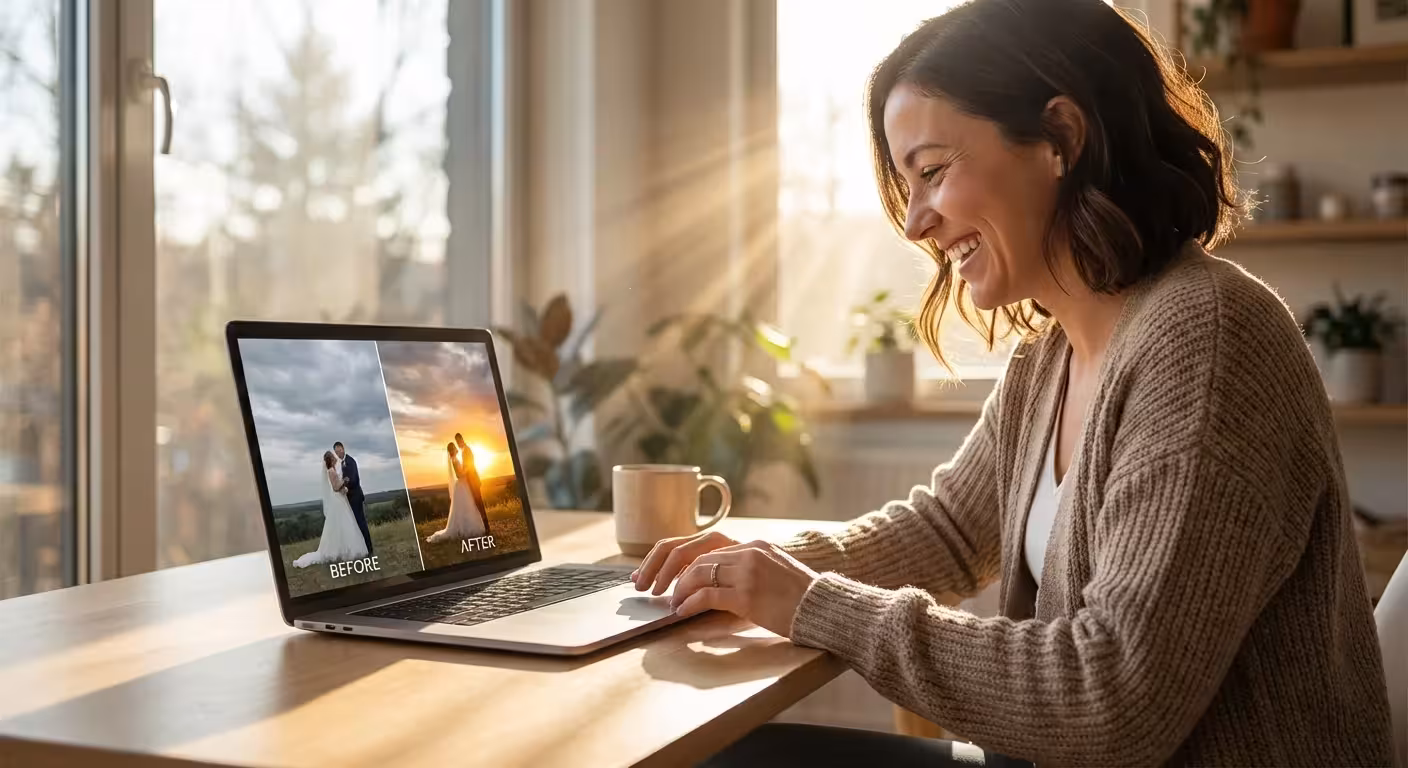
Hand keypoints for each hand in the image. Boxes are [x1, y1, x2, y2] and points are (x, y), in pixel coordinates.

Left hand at [632, 532, 819, 637]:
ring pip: (698, 574)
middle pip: (697, 557)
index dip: (681, 561)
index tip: (664, 573)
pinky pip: (707, 596)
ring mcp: (748, 573)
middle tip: (656, 587)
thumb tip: (714, 583)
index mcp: (753, 545)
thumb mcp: (773, 571)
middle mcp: (748, 552)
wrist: (824, 607)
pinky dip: (690, 603)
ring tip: (671, 601)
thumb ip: (746, 569)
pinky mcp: (747, 595)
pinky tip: (682, 611)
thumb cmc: (800, 597)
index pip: (707, 548)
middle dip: (671, 573)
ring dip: (679, 589)